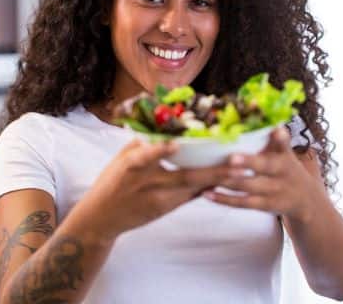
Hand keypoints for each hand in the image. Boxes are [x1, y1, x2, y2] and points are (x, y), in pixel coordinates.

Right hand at [83, 139, 231, 239]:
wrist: (101, 218)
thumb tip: (166, 124)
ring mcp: (157, 200)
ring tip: (241, 173)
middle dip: (213, 170)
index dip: (160, 150)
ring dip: (217, 180)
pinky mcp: (163, 210)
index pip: (145, 156)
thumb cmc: (111, 181)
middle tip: (238, 162)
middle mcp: (146, 184)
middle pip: (183, 176)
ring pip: (192, 189)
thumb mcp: (120, 158)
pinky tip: (225, 181)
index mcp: (130, 166)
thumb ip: (143, 143)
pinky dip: (206, 188)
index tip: (177, 143)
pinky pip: (189, 197)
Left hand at [203, 126, 325, 223]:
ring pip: (249, 186)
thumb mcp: (284, 152)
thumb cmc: (286, 168)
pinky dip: (223, 199)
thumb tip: (253, 103)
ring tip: (212, 174)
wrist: (306, 201)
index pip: (285, 144)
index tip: (278, 130)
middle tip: (232, 157)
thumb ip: (270, 136)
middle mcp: (282, 172)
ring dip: (229, 181)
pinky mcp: (265, 205)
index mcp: (285, 155)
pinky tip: (207, 193)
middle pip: (265, 167)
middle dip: (249, 162)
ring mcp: (274, 190)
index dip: (281, 138)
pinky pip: (242, 203)